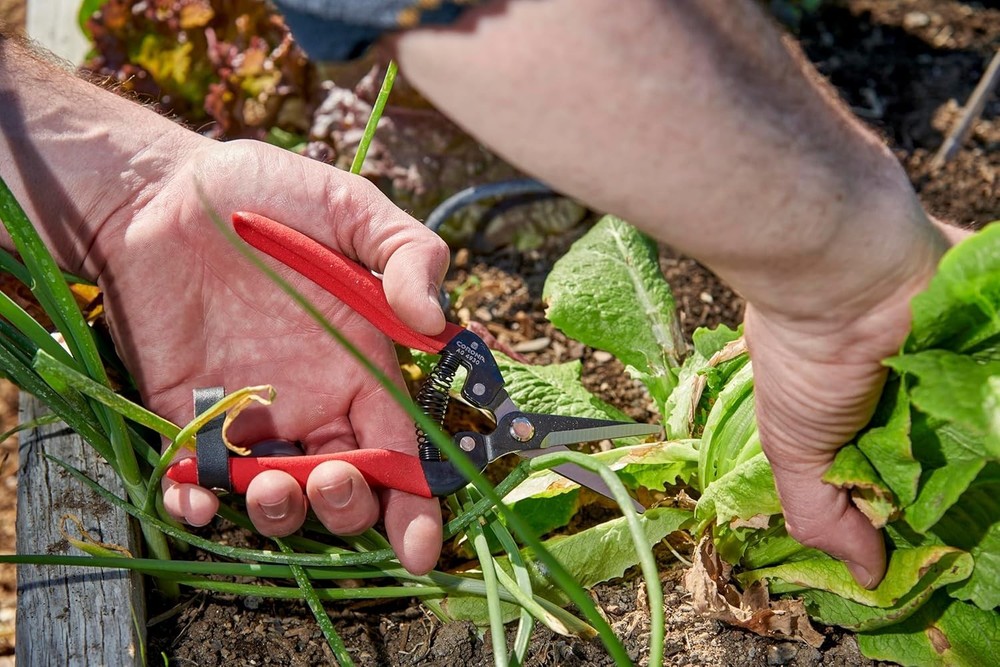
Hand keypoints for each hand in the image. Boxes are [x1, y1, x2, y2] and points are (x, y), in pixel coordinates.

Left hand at [93, 137, 449, 573]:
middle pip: (346, 486)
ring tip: (270, 485)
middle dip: (349, 506)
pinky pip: (195, 478)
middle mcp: (314, 400)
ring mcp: (250, 412)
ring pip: (277, 495)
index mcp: (364, 363)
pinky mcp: (185, 413)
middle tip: (331, 478)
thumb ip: (408, 253)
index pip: (400, 449)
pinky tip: (196, 495)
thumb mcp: (350, 207)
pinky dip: (197, 502)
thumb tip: (437, 321)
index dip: (416, 503)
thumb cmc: (264, 194)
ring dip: (282, 512)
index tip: (420, 547)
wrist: (157, 190)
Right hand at [743, 220, 963, 586]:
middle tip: (987, 520)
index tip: (946, 540)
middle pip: (956, 444)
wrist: (837, 275)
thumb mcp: (796, 451)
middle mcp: (913, 384)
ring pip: (986, 409)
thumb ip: (822, 514)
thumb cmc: (806, 361)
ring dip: (988, 437)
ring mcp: (955, 352)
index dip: (924, 506)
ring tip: (992, 453)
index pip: (906, 469)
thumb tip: (869, 579)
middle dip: (971, 476)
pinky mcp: (986, 321)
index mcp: (865, 411)